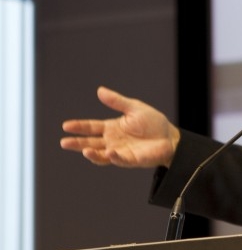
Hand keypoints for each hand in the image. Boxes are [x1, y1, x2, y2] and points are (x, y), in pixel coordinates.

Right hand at [60, 86, 180, 167]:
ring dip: (92, 153)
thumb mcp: (134, 108)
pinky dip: (113, 157)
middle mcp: (112, 141)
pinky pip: (119, 159)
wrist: (170, 137)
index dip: (79, 126)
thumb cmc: (153, 123)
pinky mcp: (130, 160)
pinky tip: (109, 152)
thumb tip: (100, 90)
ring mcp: (120, 151)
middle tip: (64, 142)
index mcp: (111, 127)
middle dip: (77, 143)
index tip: (66, 125)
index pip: (91, 127)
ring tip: (85, 150)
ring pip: (101, 155)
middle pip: (90, 142)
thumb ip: (117, 102)